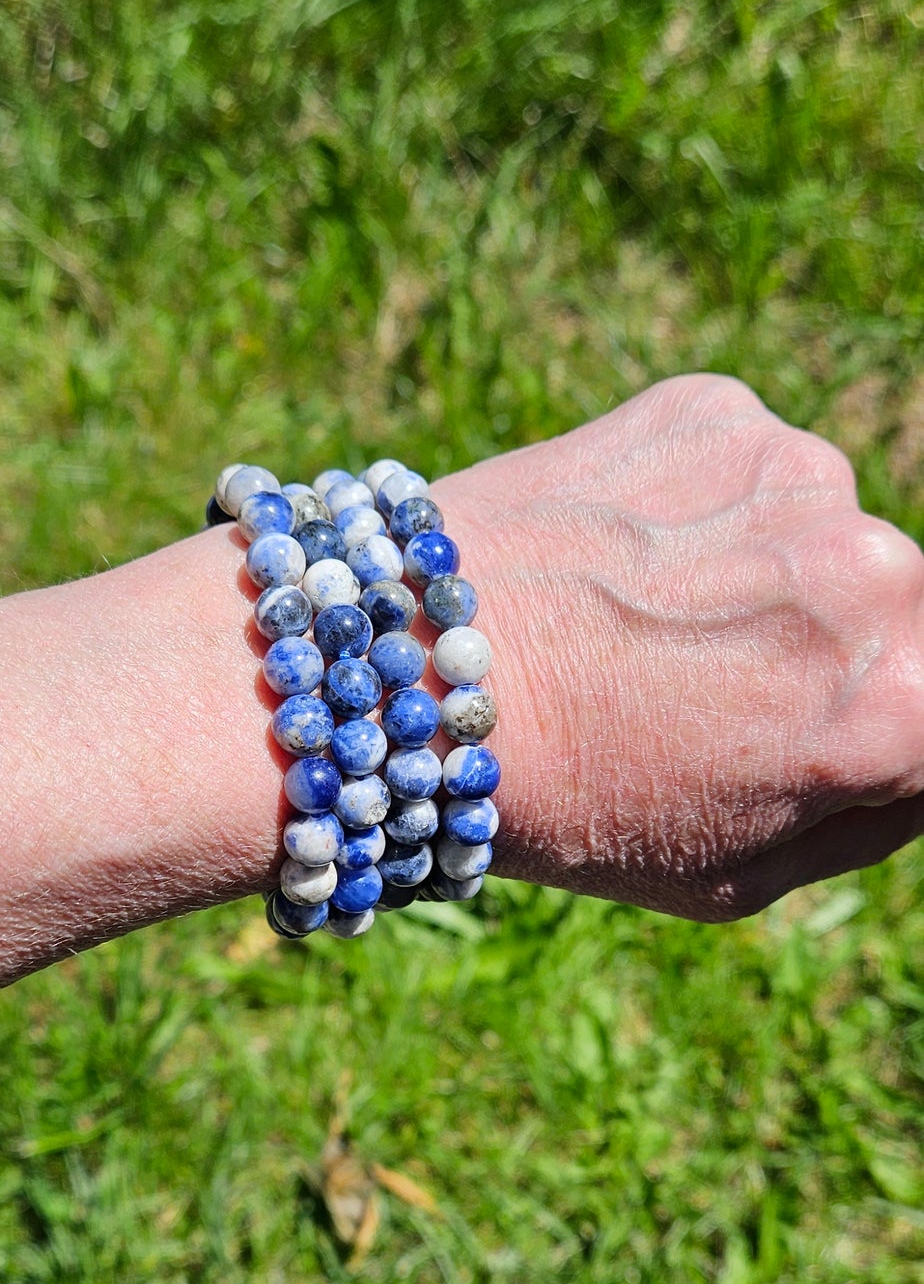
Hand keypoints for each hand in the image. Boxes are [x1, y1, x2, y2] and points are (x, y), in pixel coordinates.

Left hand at [435, 374, 923, 917]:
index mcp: (904, 702)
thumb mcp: (744, 874)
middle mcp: (877, 570)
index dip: (881, 726)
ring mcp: (799, 474)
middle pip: (901, 606)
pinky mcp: (718, 409)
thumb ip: (875, 808)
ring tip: (646, 622)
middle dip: (834, 644)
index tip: (810, 730)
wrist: (410, 677)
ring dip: (766, 568)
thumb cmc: (574, 803)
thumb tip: (917, 747)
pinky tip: (618, 560)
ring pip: (823, 527)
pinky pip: (746, 467)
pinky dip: (700, 506)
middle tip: (713, 687)